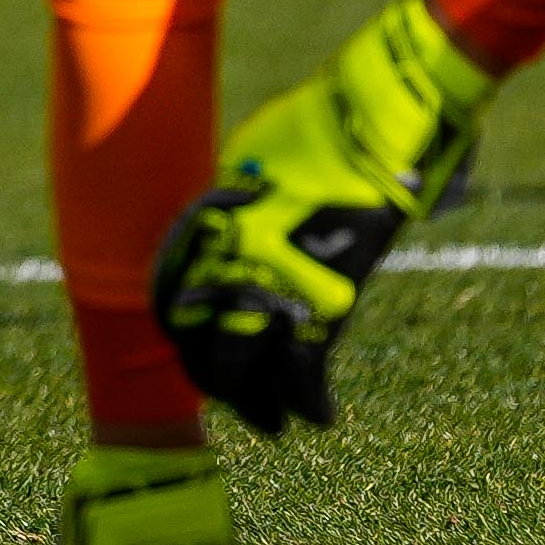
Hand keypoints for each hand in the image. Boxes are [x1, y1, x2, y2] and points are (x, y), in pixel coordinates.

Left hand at [149, 0, 494, 438]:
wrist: (373, 119)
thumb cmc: (318, 129)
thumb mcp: (254, 160)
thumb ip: (238, 205)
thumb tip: (235, 226)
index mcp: (208, 225)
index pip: (172, 303)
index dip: (181, 337)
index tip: (193, 352)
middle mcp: (230, 260)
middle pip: (203, 346)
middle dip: (217, 382)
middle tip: (234, 400)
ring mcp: (276, 281)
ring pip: (249, 369)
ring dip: (258, 407)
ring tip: (272, 425)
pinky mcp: (328, 300)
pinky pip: (308, 372)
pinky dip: (312, 404)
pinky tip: (321, 419)